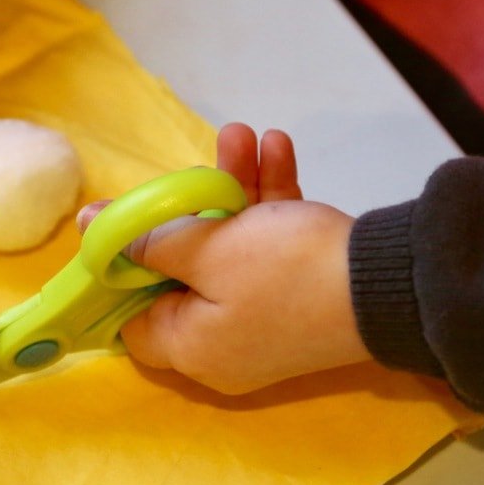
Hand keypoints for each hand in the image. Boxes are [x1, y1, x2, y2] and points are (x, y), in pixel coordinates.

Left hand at [79, 123, 367, 393]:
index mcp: (190, 348)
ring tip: (244, 136)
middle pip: (183, 272)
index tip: (123, 222)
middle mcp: (223, 345)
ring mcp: (264, 321)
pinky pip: (268, 252)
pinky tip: (278, 149)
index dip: (121, 267)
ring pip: (231, 251)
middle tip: (196, 164)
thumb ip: (146, 238)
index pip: (131, 317)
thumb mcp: (209, 249)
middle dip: (192, 206)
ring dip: (235, 191)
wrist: (391, 284)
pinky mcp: (299, 297)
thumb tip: (92, 228)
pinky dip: (270, 207)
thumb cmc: (287, 272)